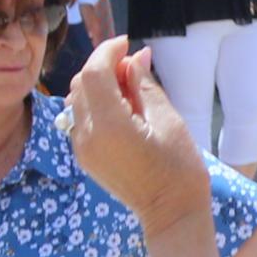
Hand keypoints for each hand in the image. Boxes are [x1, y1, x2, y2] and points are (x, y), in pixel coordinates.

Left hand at [65, 43, 211, 225]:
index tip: (127, 43)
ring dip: (97, 84)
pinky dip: (94, 104)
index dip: (107, 51)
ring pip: (77, 99)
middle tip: (133, 68)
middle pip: (81, 83)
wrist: (171, 213)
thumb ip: (144, 85)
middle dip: (102, 66)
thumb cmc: (180, 168)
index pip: (94, 72)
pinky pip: (79, 118)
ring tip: (128, 88)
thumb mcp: (167, 120)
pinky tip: (120, 109)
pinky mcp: (84, 156)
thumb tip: (135, 57)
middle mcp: (87, 135)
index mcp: (109, 125)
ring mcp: (81, 147)